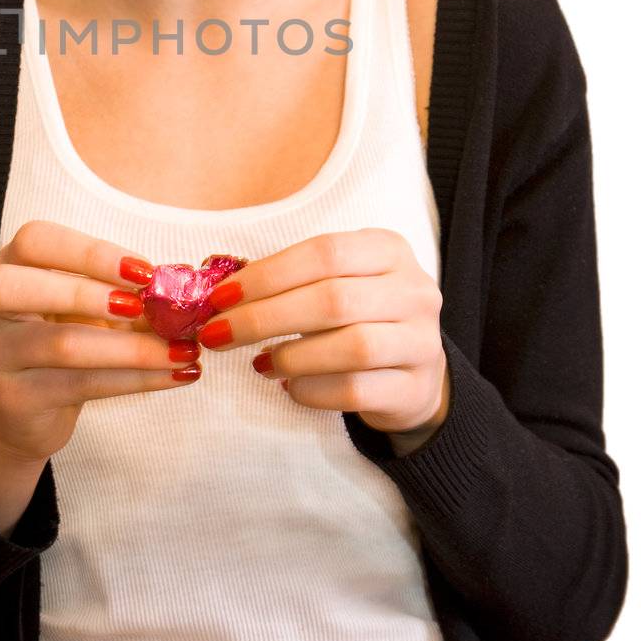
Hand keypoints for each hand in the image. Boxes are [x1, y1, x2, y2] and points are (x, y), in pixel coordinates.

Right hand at [0, 220, 197, 465]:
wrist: (25, 413)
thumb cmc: (62, 340)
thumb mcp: (86, 306)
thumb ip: (122, 291)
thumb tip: (182, 286)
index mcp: (8, 266)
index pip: (34, 241)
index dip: (89, 251)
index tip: (143, 271)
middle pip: (14, 287)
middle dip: (84, 292)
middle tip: (143, 306)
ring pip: (62, 345)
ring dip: (133, 348)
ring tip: (183, 350)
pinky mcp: (14, 398)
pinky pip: (82, 385)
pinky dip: (137, 379)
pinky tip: (175, 376)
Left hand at [196, 228, 450, 447]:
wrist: (415, 373)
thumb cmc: (359, 317)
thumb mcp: (337, 282)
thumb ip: (292, 280)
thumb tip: (221, 293)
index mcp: (388, 250)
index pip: (324, 252)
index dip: (268, 274)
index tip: (220, 296)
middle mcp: (414, 291)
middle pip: (333, 299)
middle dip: (264, 318)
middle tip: (218, 334)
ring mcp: (422, 341)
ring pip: (352, 346)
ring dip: (291, 356)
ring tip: (259, 363)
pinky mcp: (415, 389)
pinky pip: (357, 390)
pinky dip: (312, 390)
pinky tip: (289, 386)